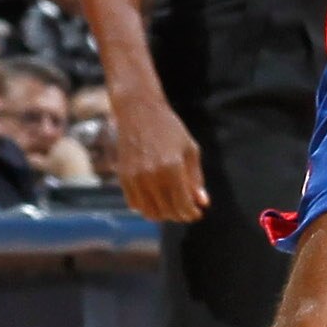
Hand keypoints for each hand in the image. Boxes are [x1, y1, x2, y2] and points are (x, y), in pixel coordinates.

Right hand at [114, 86, 207, 222]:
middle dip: (180, 215)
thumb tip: (202, 203)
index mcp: (172, 168)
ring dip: (163, 215)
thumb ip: (196, 179)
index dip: (191, 213)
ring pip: (150, 212)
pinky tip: (156, 200)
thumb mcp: (190, 150)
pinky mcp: (123, 177)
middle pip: (167, 211)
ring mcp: (135, 177)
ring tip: (172, 207)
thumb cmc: (169, 128)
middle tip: (186, 211)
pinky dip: (146, 207)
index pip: (183, 205)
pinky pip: (134, 204)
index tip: (197, 213)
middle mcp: (151, 176)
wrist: (139, 111)